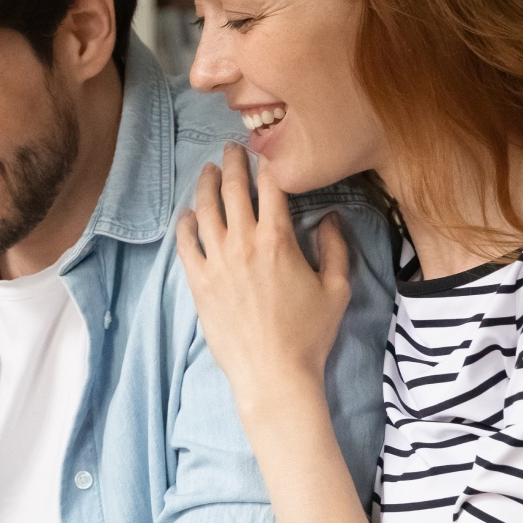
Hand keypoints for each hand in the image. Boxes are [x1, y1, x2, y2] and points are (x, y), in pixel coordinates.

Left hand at [174, 143, 350, 414]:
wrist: (273, 373)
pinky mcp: (198, 281)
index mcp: (278, 239)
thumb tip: (331, 216)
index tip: (265, 152)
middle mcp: (243, 243)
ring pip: (204, 211)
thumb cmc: (309, 334)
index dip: (267, 164)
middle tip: (230, 149)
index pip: (270, 187)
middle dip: (232, 163)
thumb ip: (336, 247)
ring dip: (204, 185)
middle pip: (232, 190)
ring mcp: (216, 261)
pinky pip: (185, 243)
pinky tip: (187, 214)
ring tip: (206, 170)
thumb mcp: (337, 289)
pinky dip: (185, 223)